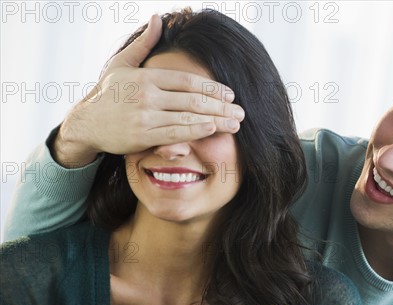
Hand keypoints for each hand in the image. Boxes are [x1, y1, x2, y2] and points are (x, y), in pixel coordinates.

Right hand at [54, 14, 244, 166]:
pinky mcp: (142, 135)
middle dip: (221, 107)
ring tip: (235, 124)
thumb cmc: (108, 94)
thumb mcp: (122, 63)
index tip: (230, 94)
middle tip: (241, 112)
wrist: (87, 123)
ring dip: (216, 121)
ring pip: (187, 117)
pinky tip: (212, 129)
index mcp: (146, 76)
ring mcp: (145, 115)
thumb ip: (143, 43)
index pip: (187, 81)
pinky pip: (174, 133)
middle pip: (192, 100)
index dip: (211, 87)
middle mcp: (147, 95)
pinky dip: (195, 131)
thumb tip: (158, 18)